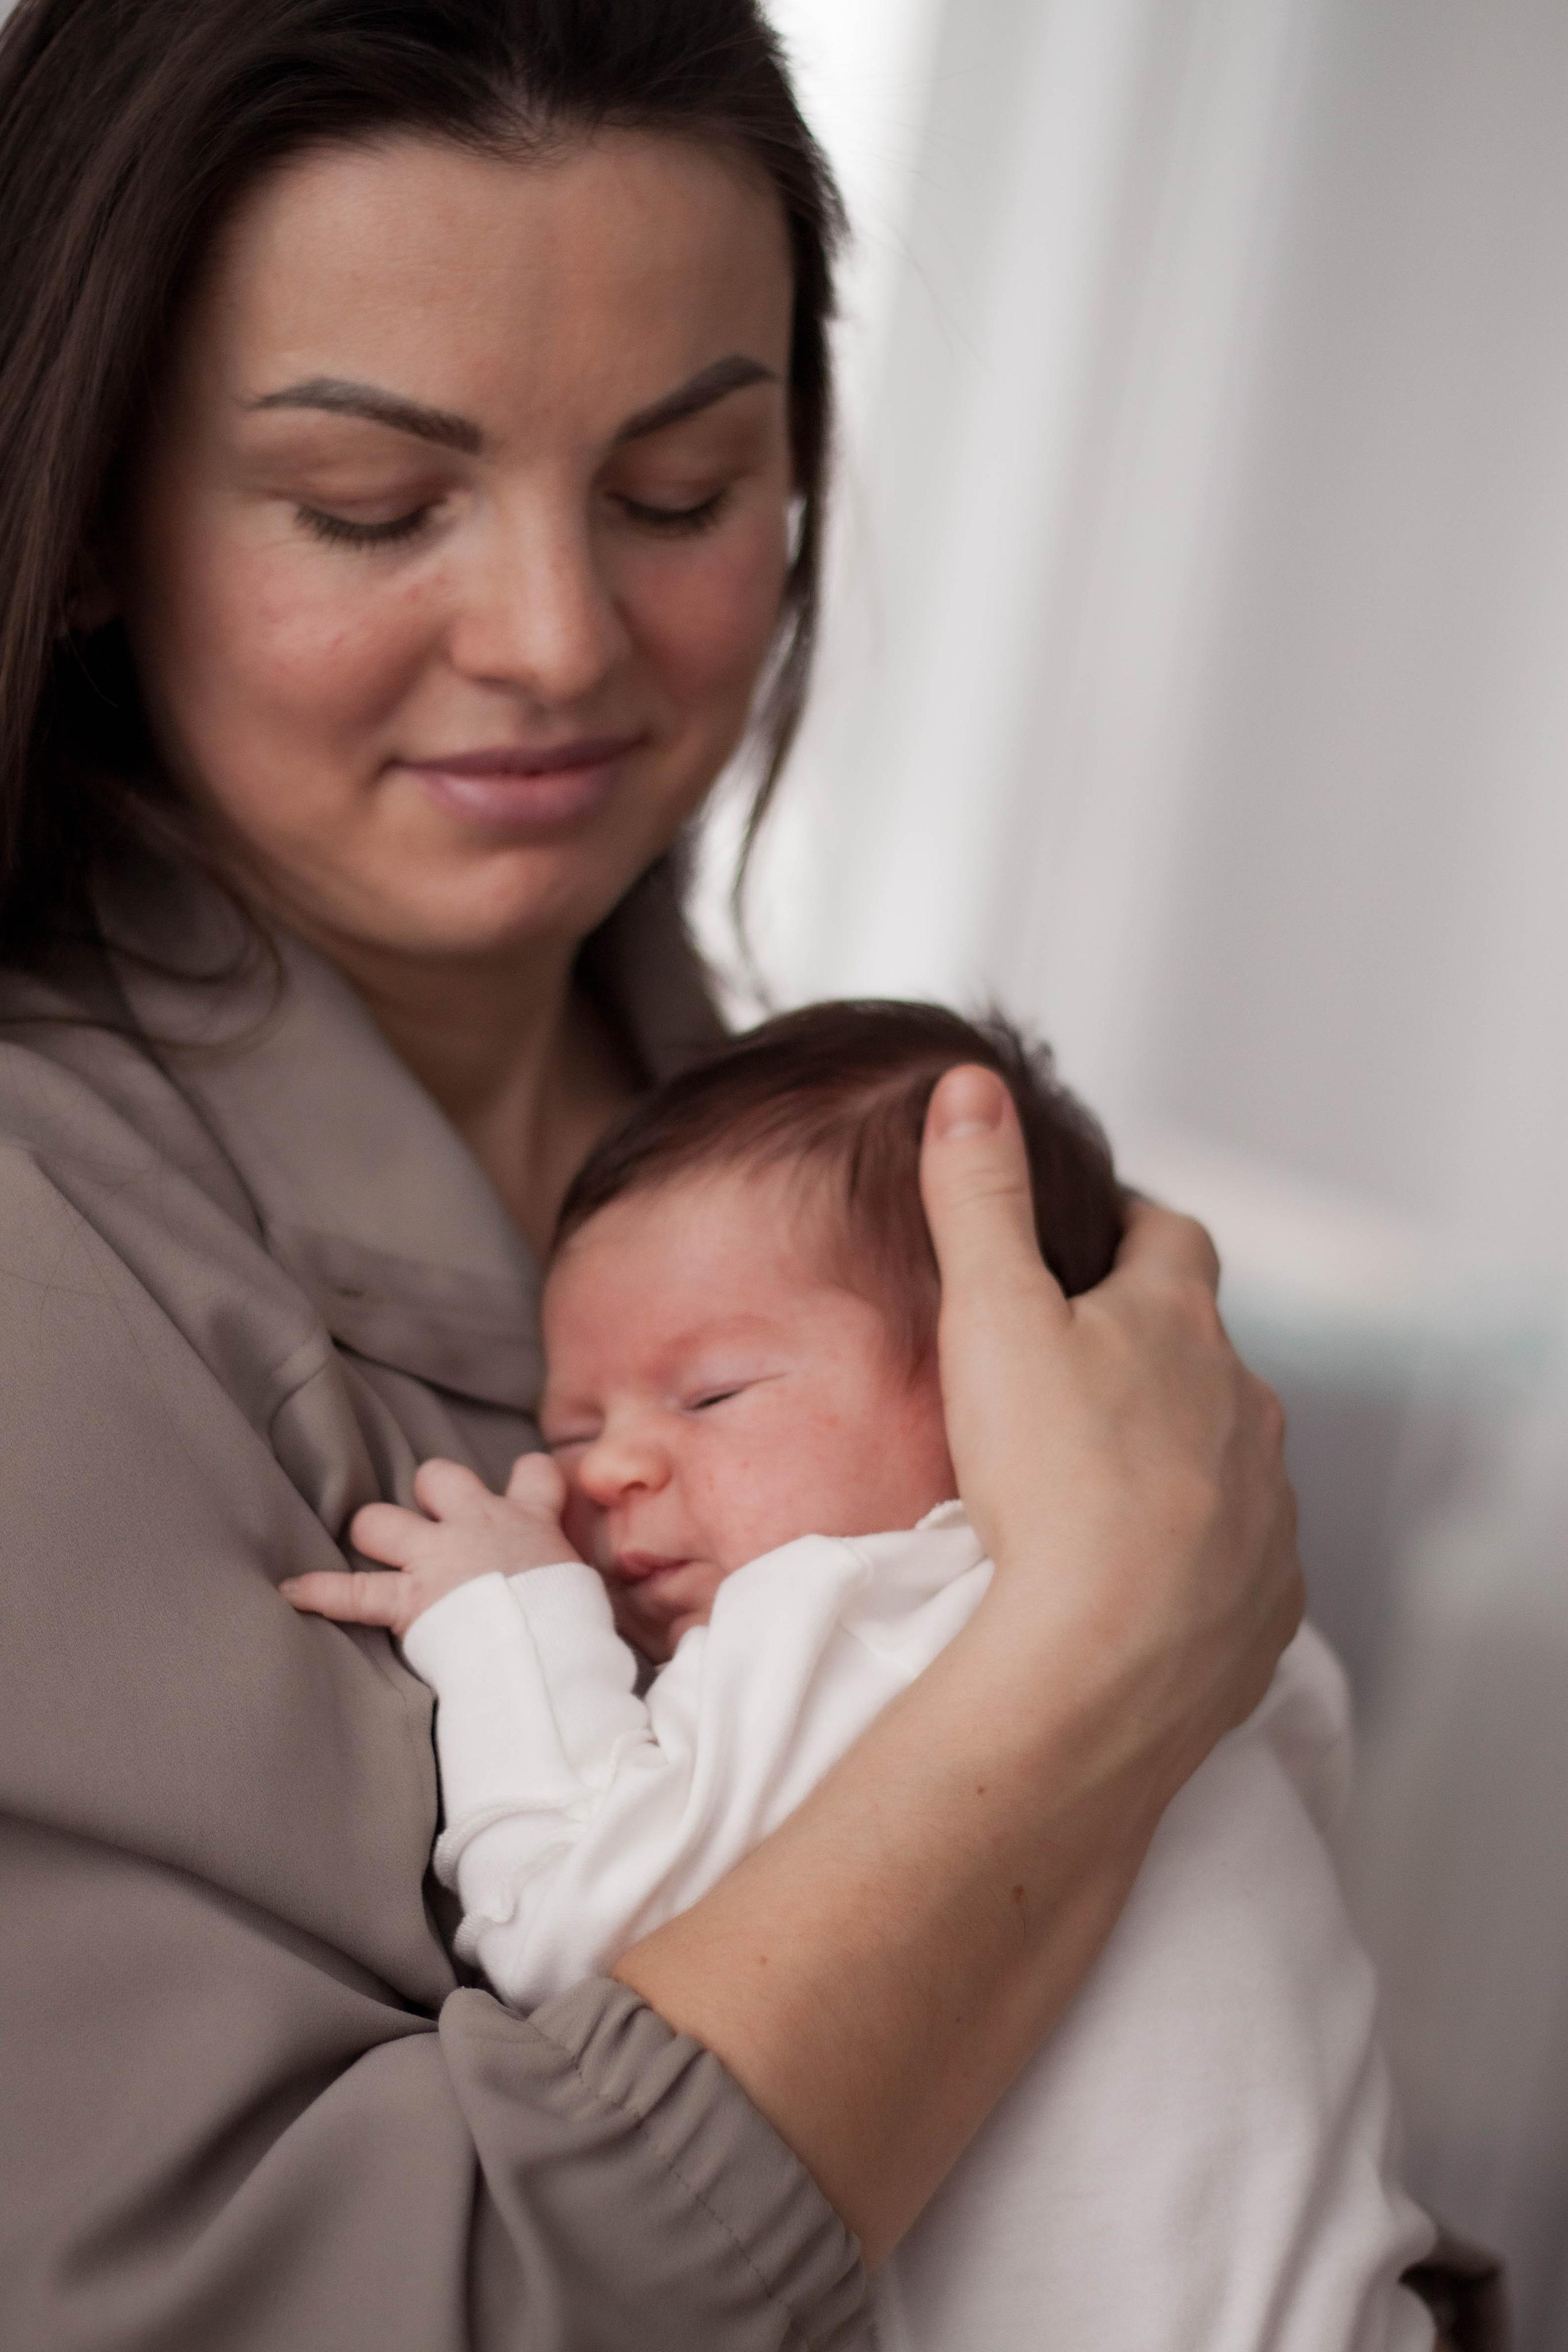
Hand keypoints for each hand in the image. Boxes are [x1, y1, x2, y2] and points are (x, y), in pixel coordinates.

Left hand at [280, 1453, 578, 1638]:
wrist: (549, 1646)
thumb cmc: (575, 1624)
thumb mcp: (585, 1589)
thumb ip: (568, 1578)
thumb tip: (581, 1605)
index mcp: (529, 1522)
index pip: (532, 1473)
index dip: (523, 1480)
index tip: (521, 1491)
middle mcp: (477, 1526)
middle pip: (438, 1476)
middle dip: (429, 1494)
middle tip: (435, 1524)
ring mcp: (437, 1559)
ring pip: (380, 1521)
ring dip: (374, 1533)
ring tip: (371, 1547)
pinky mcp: (409, 1600)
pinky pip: (352, 1591)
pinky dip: (319, 1591)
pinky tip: (290, 1589)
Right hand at [919, 1066, 1301, 1781]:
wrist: (1105, 1662)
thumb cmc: (1047, 1477)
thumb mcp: (990, 1313)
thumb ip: (978, 1196)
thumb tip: (972, 1084)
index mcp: (1179, 1325)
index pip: (1172, 1238)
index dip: (1133, 1225)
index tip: (1097, 1231)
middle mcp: (1244, 1405)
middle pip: (1203, 1349)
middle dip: (1151, 1347)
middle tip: (1079, 1364)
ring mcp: (1266, 1507)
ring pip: (1225, 1453)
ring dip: (1177, 1450)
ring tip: (1101, 1478)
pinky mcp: (1267, 1600)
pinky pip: (1237, 1555)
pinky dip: (1195, 1550)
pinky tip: (1139, 1576)